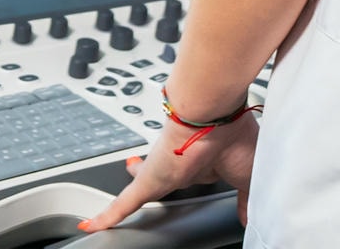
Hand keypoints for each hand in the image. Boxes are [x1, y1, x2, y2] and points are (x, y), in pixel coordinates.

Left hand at [78, 111, 258, 234]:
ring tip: (129, 173)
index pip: (198, 170)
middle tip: (146, 166)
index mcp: (209, 158)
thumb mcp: (248, 177)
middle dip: (159, 170)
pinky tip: (91, 225)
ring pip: (143, 183)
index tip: (198, 170)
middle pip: (167, 172)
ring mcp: (163, 171)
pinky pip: (123, 204)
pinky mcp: (148, 181)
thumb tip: (249, 219)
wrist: (213, 113)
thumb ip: (245, 199)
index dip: (195, 172)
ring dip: (136, 179)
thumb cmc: (234, 135)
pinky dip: (106, 216)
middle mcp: (184, 161)